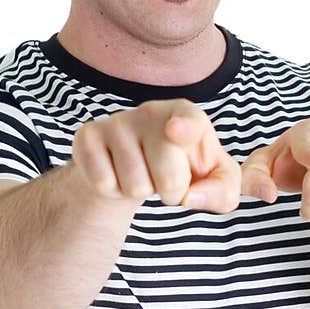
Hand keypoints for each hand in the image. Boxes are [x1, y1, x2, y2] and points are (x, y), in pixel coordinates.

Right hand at [70, 99, 240, 211]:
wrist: (131, 167)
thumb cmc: (181, 169)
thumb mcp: (213, 181)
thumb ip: (222, 191)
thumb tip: (193, 197)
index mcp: (187, 114)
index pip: (190, 121)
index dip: (184, 129)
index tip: (174, 130)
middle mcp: (151, 111)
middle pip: (169, 175)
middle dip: (172, 193)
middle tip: (165, 180)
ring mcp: (117, 122)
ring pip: (136, 186)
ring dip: (141, 193)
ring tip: (141, 174)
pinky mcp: (87, 137)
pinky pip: (104, 184)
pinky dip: (114, 191)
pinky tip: (117, 174)